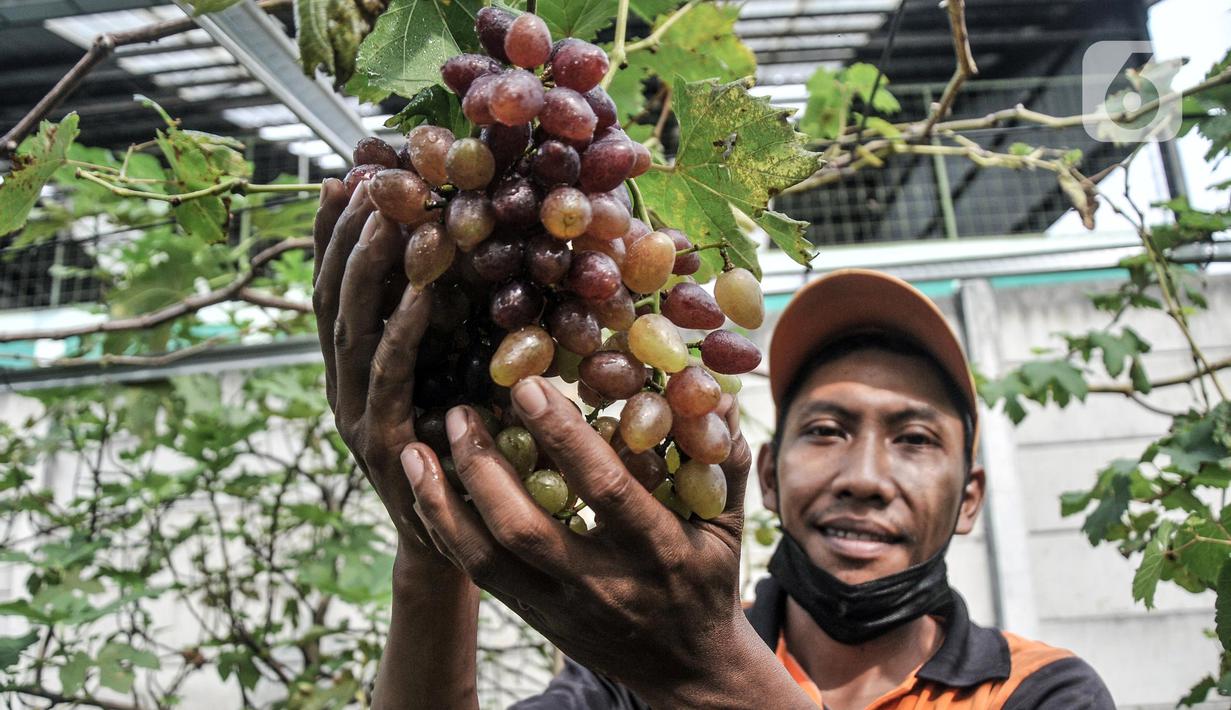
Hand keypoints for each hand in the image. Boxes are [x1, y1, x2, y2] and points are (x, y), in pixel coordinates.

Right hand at [314, 178, 480, 709]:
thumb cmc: (465, 453)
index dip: (336, 233)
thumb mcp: (454, 378)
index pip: (337, 288)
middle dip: (343, 235)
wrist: (458, 543)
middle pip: (332, 298)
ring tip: (383, 214)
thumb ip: (450, 329)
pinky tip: (418, 290)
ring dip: (365, 268)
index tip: (347, 175)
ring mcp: (355, 413)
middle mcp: (344, 384)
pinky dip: (401, 329)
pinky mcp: (379, 441)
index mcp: (356, 367)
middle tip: (362, 177)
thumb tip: (477, 256)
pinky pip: (389, 375)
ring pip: (349, 329)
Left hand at [403, 377, 810, 707]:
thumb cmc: (709, 586)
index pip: (603, 489)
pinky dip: (444, 532)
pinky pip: (479, 577)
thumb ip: (724, 462)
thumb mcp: (728, 527)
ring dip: (442, 504)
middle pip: (524, 529)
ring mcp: (560, 607)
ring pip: (485, 560)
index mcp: (655, 550)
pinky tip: (421, 493)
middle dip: (484, 468)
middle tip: (458, 413)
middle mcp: (600, 583)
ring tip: (413, 451)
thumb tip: (716, 394)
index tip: (528, 386)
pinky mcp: (534, 619)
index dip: (563, 437)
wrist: (689, 675)